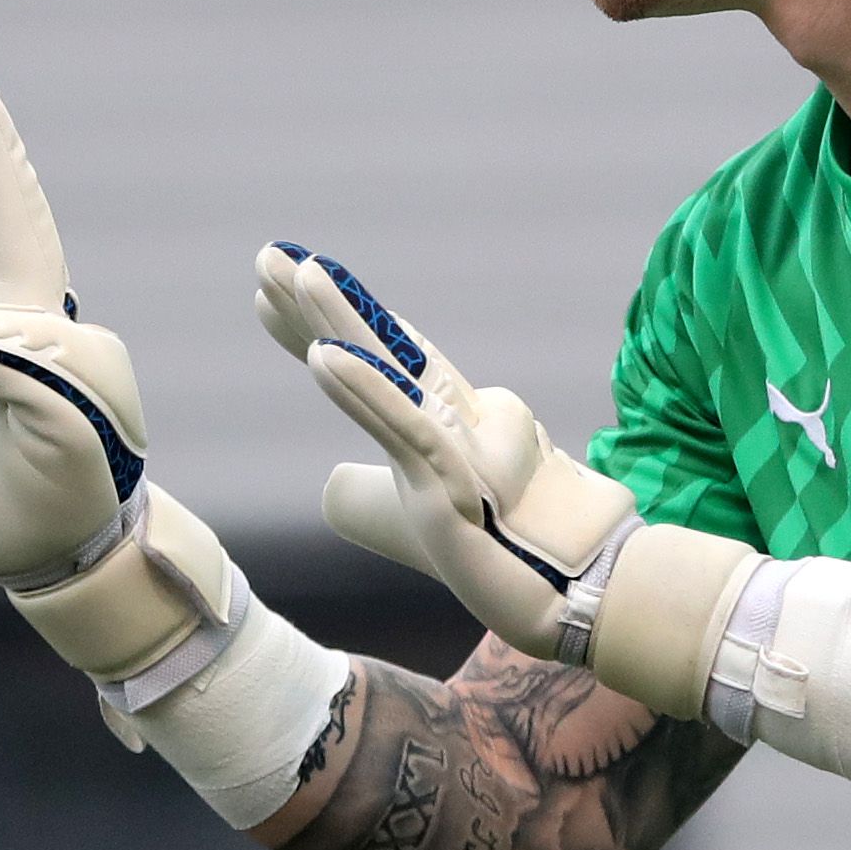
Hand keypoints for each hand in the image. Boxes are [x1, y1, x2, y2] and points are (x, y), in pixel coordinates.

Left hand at [254, 243, 636, 661]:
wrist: (582, 594)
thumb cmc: (510, 558)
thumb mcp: (426, 521)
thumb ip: (385, 494)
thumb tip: (340, 480)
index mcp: (441, 424)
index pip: (375, 361)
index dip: (320, 325)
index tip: (269, 291)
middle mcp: (454, 418)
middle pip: (379, 348)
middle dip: (319, 303)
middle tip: (268, 255)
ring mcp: (460, 445)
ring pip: (390, 372)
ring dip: (337, 320)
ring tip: (296, 272)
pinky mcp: (459, 483)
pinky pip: (406, 429)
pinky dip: (364, 391)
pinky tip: (322, 356)